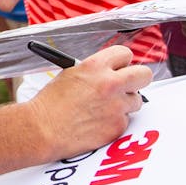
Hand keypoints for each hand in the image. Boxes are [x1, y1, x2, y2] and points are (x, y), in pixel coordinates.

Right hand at [31, 45, 152, 158]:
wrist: (41, 130)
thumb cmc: (50, 104)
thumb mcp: (71, 74)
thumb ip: (95, 71)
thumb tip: (112, 72)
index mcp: (96, 66)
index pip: (125, 54)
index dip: (123, 63)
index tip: (121, 68)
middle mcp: (110, 83)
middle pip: (144, 74)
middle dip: (138, 79)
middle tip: (130, 86)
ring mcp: (116, 106)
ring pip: (137, 101)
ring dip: (125, 104)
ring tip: (104, 110)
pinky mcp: (117, 126)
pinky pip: (126, 121)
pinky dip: (115, 123)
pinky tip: (98, 124)